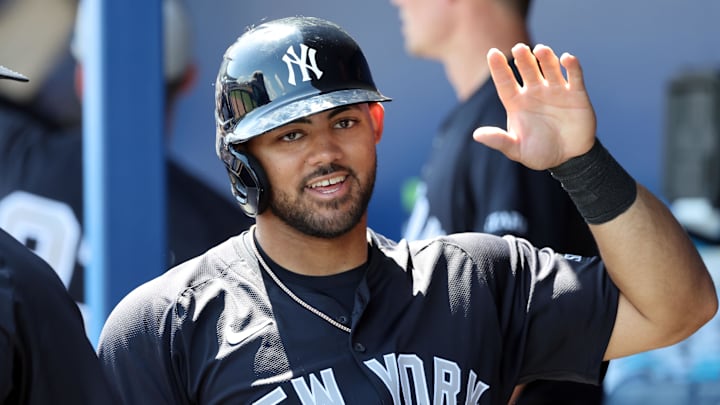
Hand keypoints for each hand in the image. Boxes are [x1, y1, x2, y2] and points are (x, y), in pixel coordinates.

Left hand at [473, 43, 596, 169]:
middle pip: (527, 70)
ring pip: (549, 69)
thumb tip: (477, 135)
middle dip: (523, 58)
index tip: (492, 53)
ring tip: (541, 50)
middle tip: (519, 48)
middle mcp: (535, 92)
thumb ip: (499, 141)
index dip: (498, 68)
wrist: (568, 159)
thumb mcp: (516, 150)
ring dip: (546, 58)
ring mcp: (555, 91)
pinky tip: (566, 59)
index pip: (505, 82)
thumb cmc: (539, 153)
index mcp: (517, 103)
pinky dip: (572, 67)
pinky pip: (574, 77)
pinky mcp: (576, 95)